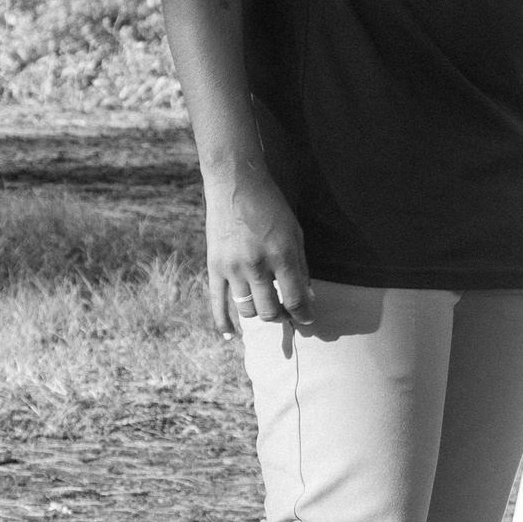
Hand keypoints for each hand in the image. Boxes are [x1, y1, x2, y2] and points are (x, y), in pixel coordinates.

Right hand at [205, 161, 314, 337]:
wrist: (236, 185)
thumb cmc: (270, 207)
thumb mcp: (295, 232)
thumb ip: (301, 266)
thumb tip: (305, 297)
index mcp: (281, 255)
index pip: (296, 299)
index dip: (304, 314)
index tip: (307, 319)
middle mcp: (257, 266)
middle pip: (271, 311)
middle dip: (283, 316)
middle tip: (287, 312)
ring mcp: (233, 268)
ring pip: (247, 310)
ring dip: (260, 313)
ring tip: (267, 307)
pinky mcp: (214, 267)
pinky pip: (217, 303)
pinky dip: (223, 323)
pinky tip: (231, 336)